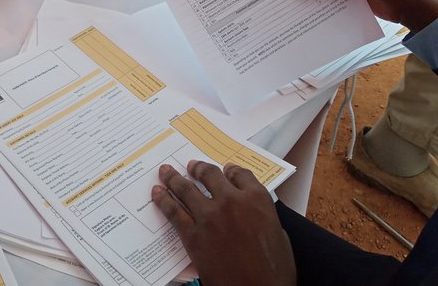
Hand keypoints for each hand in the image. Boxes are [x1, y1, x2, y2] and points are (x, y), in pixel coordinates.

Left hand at [153, 162, 294, 285]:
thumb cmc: (274, 272)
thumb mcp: (279, 236)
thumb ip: (263, 217)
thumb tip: (254, 213)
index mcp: (257, 200)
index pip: (240, 174)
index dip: (231, 170)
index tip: (226, 169)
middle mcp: (231, 201)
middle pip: (210, 175)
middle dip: (199, 168)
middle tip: (191, 166)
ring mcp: (209, 216)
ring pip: (186, 188)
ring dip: (174, 177)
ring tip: (166, 172)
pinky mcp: (193, 235)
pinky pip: (173, 212)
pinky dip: (163, 200)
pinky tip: (157, 193)